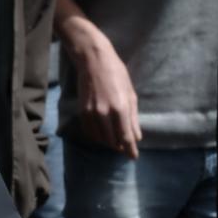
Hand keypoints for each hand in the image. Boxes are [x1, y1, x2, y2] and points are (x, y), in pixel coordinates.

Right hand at [56, 0, 140, 157]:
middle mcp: (104, 114)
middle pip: (112, 141)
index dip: (130, 150)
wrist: (92, 60)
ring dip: (108, 142)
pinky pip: (89, 131)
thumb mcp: (130, 94)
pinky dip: (97, 136)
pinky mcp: (81, 111)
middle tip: (125, 148)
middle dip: (120, 147)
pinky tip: (103, 133)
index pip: (126, 138)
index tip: (133, 157)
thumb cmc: (116, 73)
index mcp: (120, 109)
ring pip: (100, 138)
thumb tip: (136, 137)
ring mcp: (91, 113)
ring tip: (114, 140)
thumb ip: (133, 118)